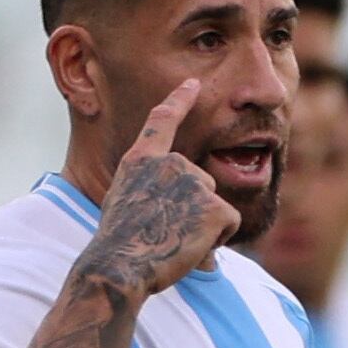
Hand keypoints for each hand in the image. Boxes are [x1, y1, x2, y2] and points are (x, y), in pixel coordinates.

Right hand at [78, 79, 240, 298]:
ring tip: (173, 241)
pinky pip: (228, 224)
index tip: (193, 83)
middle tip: (163, 231)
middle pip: (202, 184)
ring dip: (202, 228)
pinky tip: (190, 247)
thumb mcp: (126, 205)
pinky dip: (216, 241)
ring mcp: (194, 181)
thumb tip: (192, 230)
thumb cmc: (119, 245)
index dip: (179, 100)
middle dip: (193, 211)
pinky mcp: (214, 204)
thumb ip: (153, 195)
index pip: (161, 121)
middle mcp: (170, 163)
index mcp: (141, 161)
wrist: (120, 264)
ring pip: (215, 206)